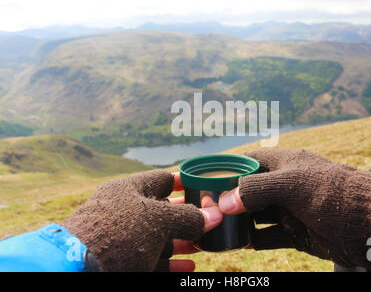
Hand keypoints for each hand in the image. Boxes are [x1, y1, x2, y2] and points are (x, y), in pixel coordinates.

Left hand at [62, 170, 222, 271]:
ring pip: (160, 239)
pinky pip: (154, 261)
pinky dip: (172, 264)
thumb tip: (215, 216)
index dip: (185, 182)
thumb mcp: (157, 220)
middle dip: (189, 218)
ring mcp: (124, 239)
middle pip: (164, 211)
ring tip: (204, 246)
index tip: (205, 187)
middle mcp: (126, 212)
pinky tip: (190, 267)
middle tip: (211, 222)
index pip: (163, 180)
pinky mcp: (124, 262)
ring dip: (184, 243)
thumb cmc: (117, 233)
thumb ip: (188, 217)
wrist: (76, 269)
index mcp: (130, 190)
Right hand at [219, 149, 370, 270]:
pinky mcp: (296, 233)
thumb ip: (255, 189)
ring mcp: (290, 210)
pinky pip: (269, 237)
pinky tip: (242, 242)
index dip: (227, 168)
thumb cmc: (332, 192)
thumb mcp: (290, 183)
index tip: (205, 180)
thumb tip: (225, 202)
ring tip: (220, 228)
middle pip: (248, 190)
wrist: (370, 222)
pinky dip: (255, 240)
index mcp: (283, 163)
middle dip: (229, 200)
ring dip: (239, 222)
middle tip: (208, 210)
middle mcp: (284, 185)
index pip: (247, 160)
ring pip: (256, 215)